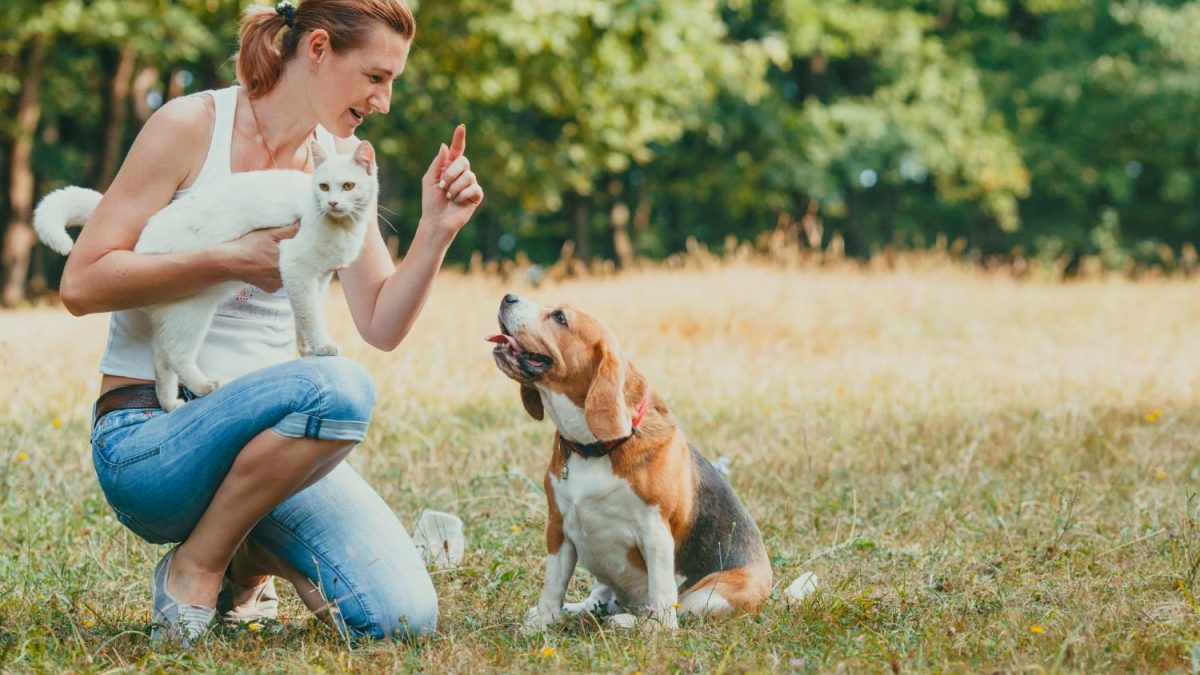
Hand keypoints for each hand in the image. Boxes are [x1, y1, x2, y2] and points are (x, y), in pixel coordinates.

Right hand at [221, 220, 299, 291]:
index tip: (292, 245)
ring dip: (285, 268)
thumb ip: (289, 230)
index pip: (302, 256)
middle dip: (291, 258)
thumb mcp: (268, 234)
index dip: (299, 250)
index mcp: (287, 261)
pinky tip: (267, 268)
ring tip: (272, 258)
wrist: (229, 262)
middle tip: (279, 251)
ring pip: (288, 274)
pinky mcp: (272, 289)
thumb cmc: (248, 246)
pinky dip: (276, 276)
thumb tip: (303, 225)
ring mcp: (278, 284)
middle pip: (295, 266)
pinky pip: (279, 282)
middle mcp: (284, 276)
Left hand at [420, 124, 483, 243]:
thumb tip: (445, 146)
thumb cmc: (431, 201)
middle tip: (442, 186)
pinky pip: (474, 188)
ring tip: (449, 197)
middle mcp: (461, 173)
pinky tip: (457, 201)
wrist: (436, 220)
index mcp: (449, 167)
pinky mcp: (476, 195)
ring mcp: (470, 184)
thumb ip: (438, 163)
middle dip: (450, 173)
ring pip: (468, 176)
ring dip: (454, 187)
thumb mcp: (429, 179)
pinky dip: (463, 194)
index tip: (461, 127)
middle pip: (463, 161)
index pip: (457, 150)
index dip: (459, 138)